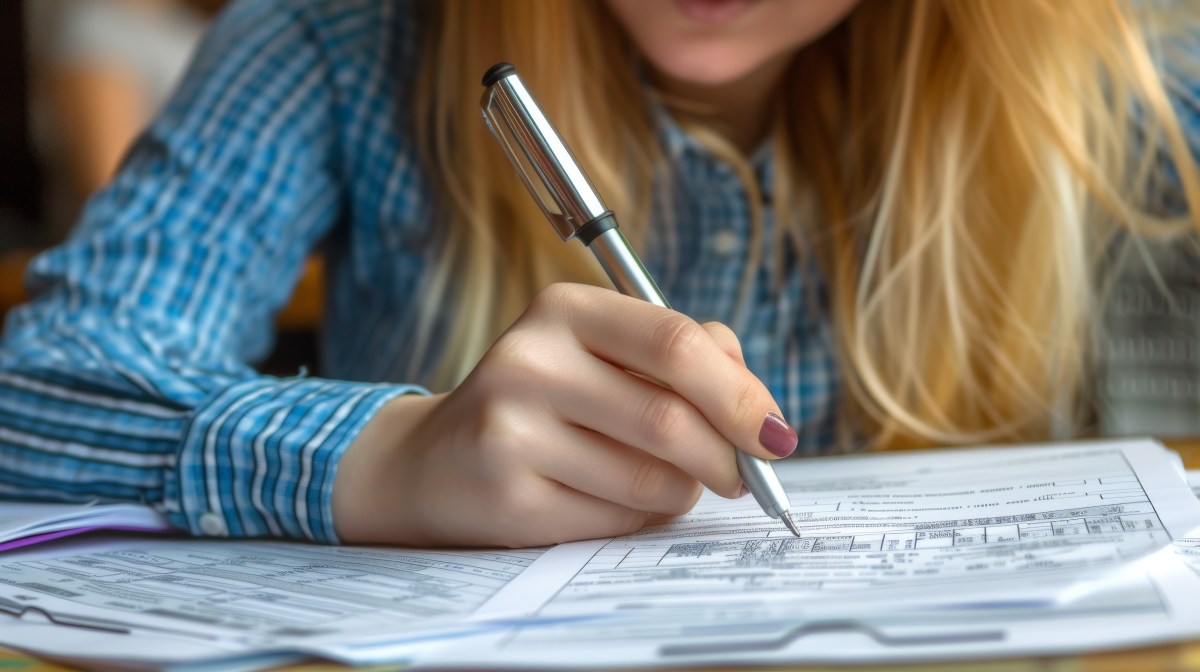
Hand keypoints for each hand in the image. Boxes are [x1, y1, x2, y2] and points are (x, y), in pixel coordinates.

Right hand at [332, 283, 796, 547]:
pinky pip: (616, 521)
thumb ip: (685, 355)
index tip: (776, 432)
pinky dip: (637, 519)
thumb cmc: (543, 402)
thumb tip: (760, 403)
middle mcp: (529, 361)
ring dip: (681, 492)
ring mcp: (511, 431)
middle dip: (727, 457)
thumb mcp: (601, 352)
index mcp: (563, 310)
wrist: (435, 462)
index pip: (675, 343)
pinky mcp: (509, 497)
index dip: (740, 393)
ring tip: (661, 481)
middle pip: (670, 420)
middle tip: (744, 475)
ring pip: (651, 480)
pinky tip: (609, 500)